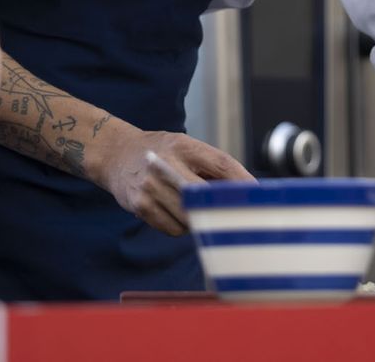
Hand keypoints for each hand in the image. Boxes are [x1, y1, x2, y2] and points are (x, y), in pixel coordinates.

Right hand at [95, 127, 253, 236]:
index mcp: (184, 145)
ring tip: (194, 210)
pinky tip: (175, 213)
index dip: (243, 182)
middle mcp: (166, 164)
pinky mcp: (141, 206)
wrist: (116, 154)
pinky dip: (181, 227)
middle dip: (221, 209)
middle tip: (235, 217)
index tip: (258, 196)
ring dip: (199, 220)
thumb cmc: (160, 152)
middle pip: (206, 197)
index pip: (222, 164)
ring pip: (190, 218)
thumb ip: (211, 166)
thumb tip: (247, 192)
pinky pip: (173, 229)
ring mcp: (151, 187)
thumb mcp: (185, 146)